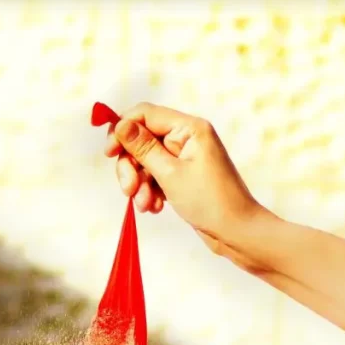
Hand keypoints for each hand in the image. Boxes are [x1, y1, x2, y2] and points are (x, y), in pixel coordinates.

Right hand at [106, 102, 266, 269]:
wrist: (235, 231)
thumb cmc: (210, 202)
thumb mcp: (169, 174)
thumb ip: (142, 148)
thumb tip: (120, 125)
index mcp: (189, 128)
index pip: (145, 114)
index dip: (122, 130)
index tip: (109, 153)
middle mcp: (186, 138)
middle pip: (141, 140)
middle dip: (130, 166)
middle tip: (128, 190)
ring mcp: (184, 157)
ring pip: (144, 161)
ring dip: (139, 184)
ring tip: (146, 204)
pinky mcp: (182, 174)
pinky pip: (154, 176)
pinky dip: (149, 191)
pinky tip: (155, 206)